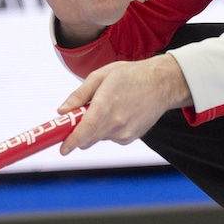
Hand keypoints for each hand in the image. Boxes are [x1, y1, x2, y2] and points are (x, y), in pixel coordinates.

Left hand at [56, 55, 191, 153]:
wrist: (162, 84)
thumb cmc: (130, 76)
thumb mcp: (101, 76)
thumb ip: (79, 95)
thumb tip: (62, 111)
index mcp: (107, 103)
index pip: (85, 129)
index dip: (71, 141)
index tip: (62, 148)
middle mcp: (117, 121)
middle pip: (87, 139)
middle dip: (78, 132)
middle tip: (75, 118)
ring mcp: (125, 132)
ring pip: (97, 138)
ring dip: (94, 128)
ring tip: (107, 107)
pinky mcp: (131, 138)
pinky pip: (109, 138)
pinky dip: (107, 129)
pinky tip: (119, 113)